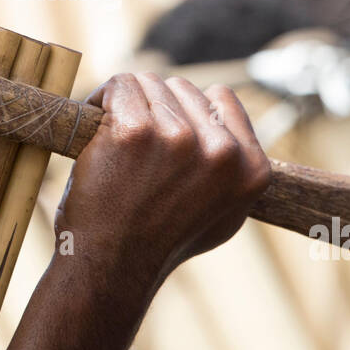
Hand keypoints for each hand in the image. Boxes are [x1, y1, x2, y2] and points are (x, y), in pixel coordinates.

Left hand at [55, 72, 272, 284]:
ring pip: (149, 83)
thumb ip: (234, 170)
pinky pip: (119, 85)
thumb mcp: (223, 214)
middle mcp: (222, 152)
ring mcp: (178, 138)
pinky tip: (97, 133)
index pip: (220, 98)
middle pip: (182, 87)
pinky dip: (101, 100)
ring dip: (128, 105)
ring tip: (119, 149)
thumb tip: (230, 133)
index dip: (187, 112)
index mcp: (251, 168)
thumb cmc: (159, 241)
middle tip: (137, 151)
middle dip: (156, 109)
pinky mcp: (135, 130)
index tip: (166, 138)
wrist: (111, 266)